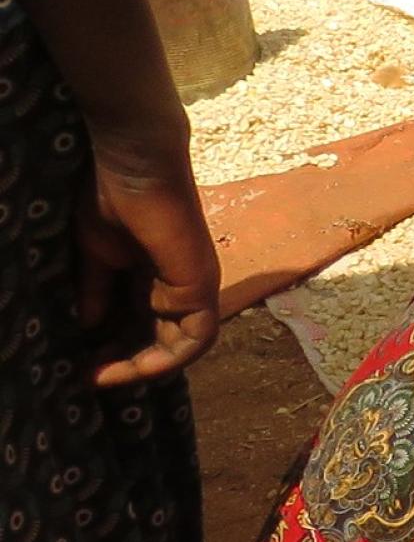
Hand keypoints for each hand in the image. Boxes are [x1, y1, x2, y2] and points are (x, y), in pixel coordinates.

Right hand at [78, 125, 219, 385]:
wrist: (131, 163)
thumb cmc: (112, 197)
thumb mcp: (96, 254)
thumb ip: (98, 291)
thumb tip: (90, 327)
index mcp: (155, 276)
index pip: (144, 325)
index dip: (117, 349)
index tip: (84, 367)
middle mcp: (180, 285)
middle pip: (162, 340)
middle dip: (128, 364)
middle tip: (90, 378)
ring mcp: (195, 285)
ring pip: (182, 345)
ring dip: (146, 368)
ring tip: (105, 376)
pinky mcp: (202, 284)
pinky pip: (197, 337)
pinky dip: (170, 359)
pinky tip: (134, 367)